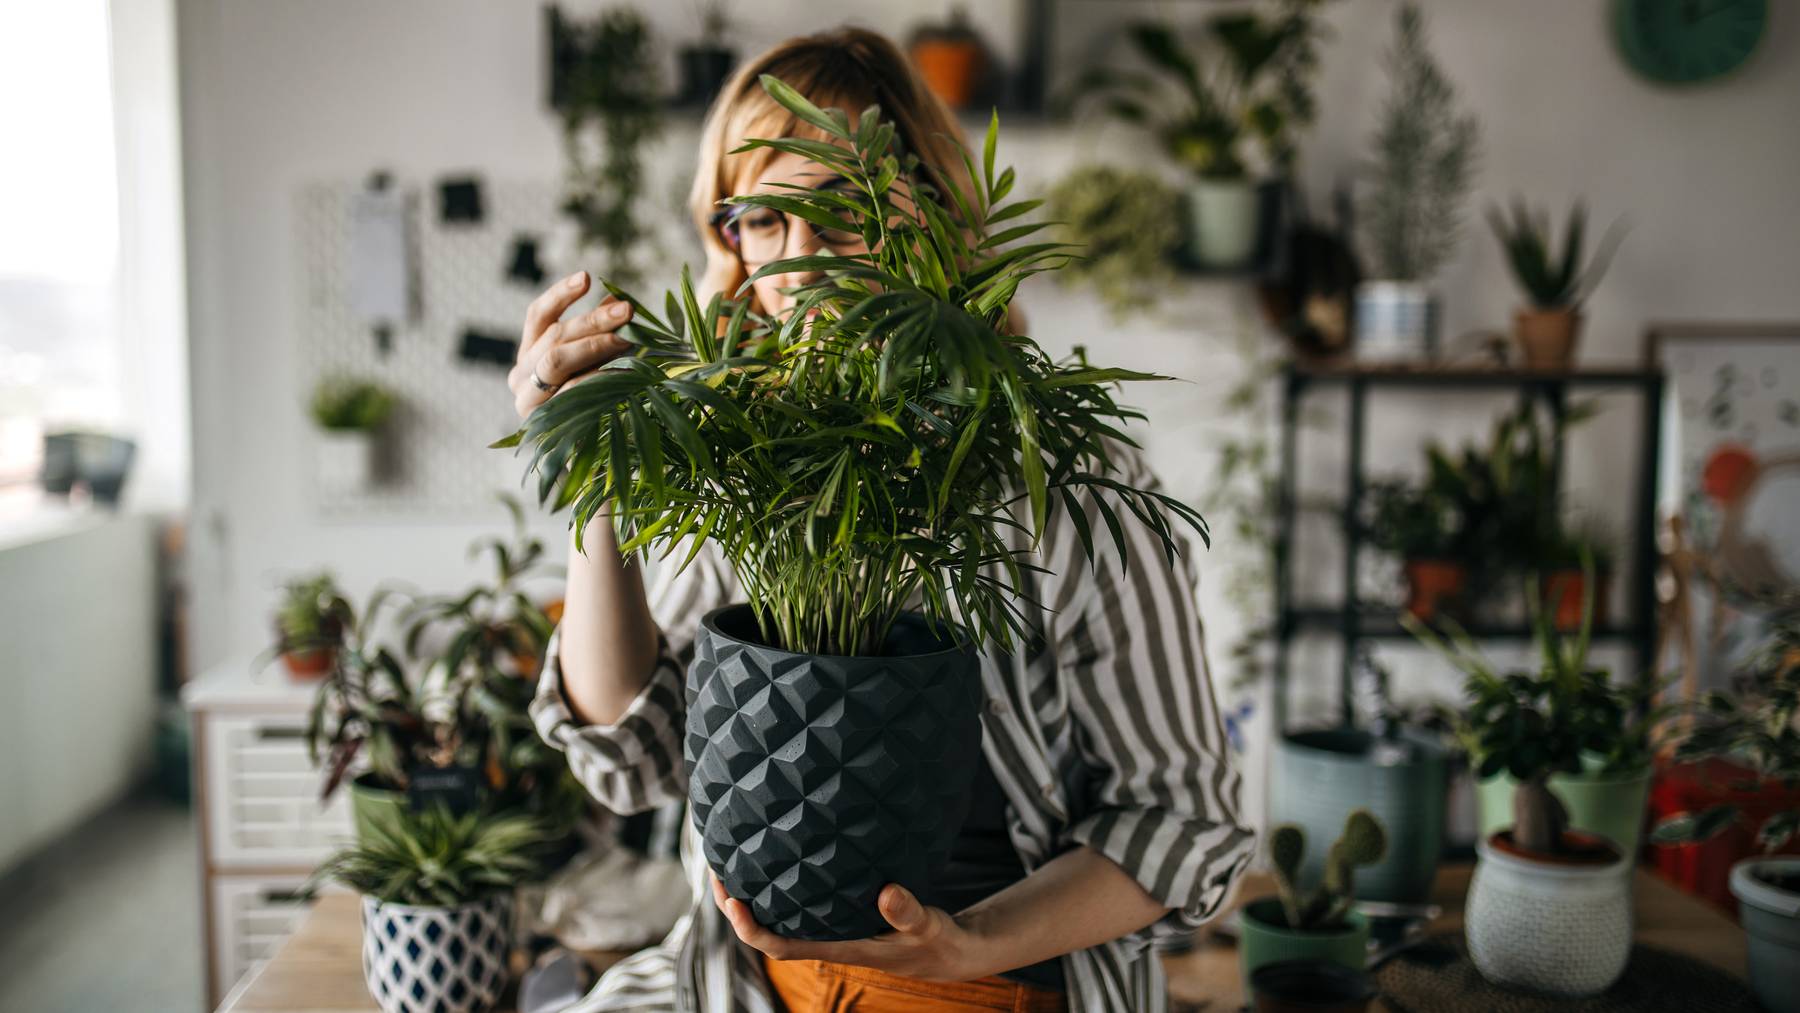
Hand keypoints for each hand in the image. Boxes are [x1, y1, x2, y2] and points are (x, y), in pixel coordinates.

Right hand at [508, 271, 634, 419]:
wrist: (591, 471)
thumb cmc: (596, 411)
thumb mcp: (596, 366)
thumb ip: (599, 336)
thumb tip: (618, 300)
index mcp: (528, 357)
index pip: (538, 315)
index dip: (560, 294)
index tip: (586, 277)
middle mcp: (519, 379)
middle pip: (554, 337)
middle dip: (593, 320)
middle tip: (629, 310)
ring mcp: (526, 404)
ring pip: (555, 361)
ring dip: (594, 344)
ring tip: (627, 337)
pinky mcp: (539, 425)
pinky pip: (567, 393)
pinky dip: (594, 378)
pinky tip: (620, 372)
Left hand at [709, 874, 984, 982]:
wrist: (948, 952)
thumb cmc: (936, 942)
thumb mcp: (929, 926)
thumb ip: (908, 912)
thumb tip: (886, 893)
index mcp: (839, 948)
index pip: (781, 946)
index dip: (750, 928)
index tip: (732, 900)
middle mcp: (826, 939)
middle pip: (767, 929)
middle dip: (736, 904)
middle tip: (717, 866)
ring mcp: (830, 927)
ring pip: (779, 914)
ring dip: (754, 891)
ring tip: (734, 854)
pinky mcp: (840, 915)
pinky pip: (799, 901)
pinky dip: (782, 881)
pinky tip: (781, 852)